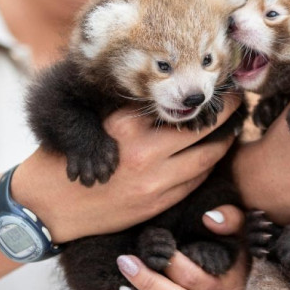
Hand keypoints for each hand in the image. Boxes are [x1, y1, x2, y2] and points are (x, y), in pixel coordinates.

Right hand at [11, 94, 242, 241]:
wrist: (48, 206)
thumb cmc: (70, 156)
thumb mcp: (98, 123)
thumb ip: (133, 111)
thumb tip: (173, 95)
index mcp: (127, 124)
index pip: (179, 104)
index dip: (206, 93)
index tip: (222, 82)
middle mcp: (145, 152)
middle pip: (204, 128)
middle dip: (228, 111)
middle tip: (241, 98)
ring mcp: (155, 182)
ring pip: (208, 157)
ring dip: (224, 140)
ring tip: (234, 125)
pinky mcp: (157, 204)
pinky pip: (196, 181)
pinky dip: (209, 165)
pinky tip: (213, 153)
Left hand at [110, 205, 246, 289]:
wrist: (231, 281)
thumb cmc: (233, 252)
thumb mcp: (239, 233)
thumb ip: (232, 219)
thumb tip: (210, 218)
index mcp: (233, 285)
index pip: (196, 278)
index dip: (173, 263)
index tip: (154, 245)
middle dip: (149, 279)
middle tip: (127, 259)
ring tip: (124, 273)